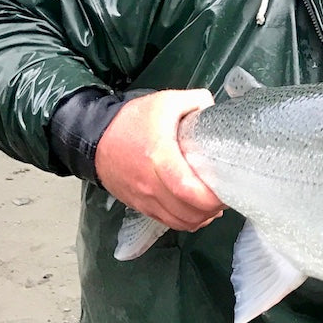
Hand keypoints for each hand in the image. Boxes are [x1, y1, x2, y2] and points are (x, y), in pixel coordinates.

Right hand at [94, 89, 225, 230]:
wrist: (95, 137)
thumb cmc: (133, 119)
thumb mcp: (167, 100)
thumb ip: (197, 100)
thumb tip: (217, 111)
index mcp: (159, 156)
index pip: (186, 188)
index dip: (209, 197)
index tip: (227, 190)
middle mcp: (150, 183)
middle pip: (186, 211)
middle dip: (211, 208)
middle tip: (227, 195)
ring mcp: (143, 198)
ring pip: (178, 221)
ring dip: (201, 218)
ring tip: (215, 204)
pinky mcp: (139, 206)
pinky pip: (167, 222)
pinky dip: (186, 221)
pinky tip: (198, 211)